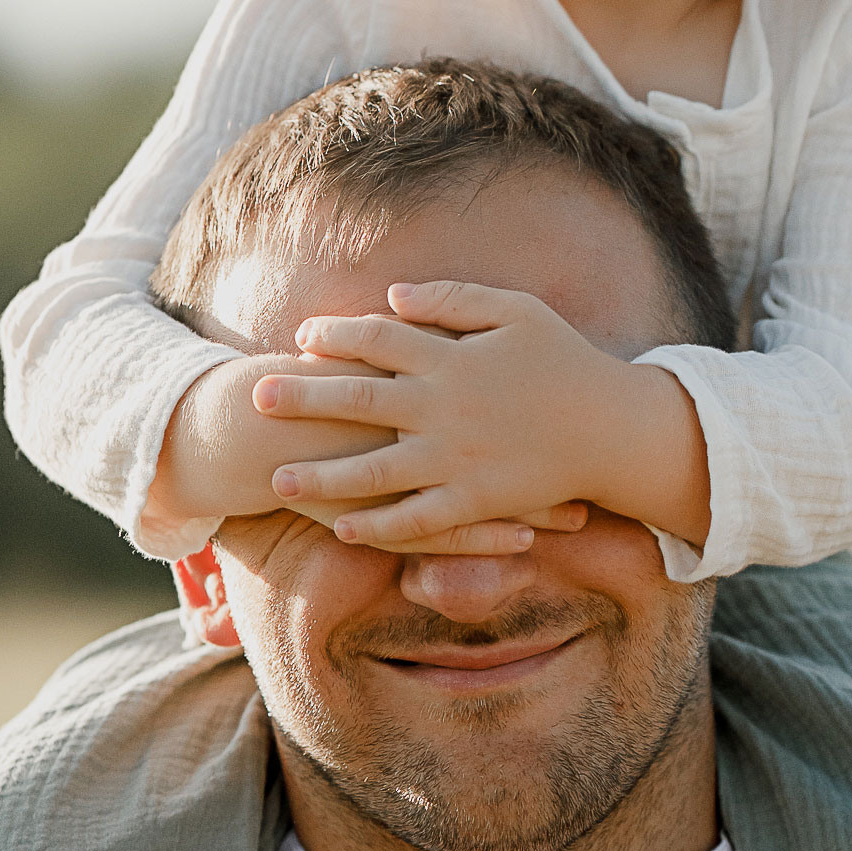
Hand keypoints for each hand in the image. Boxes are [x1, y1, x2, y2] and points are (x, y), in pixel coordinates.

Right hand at [152, 350, 554, 557]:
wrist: (252, 427)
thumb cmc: (308, 382)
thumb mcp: (359, 346)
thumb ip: (402, 330)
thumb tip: (434, 310)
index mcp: (423, 380)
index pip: (498, 390)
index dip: (543, 402)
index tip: (582, 410)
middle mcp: (426, 429)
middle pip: (506, 442)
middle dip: (553, 455)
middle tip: (598, 462)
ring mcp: (410, 476)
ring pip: (485, 494)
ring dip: (532, 505)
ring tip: (577, 514)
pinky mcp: (392, 512)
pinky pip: (450, 531)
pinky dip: (487, 538)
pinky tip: (522, 540)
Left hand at [267, 282, 705, 549]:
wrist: (613, 428)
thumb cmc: (567, 361)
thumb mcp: (517, 310)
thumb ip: (452, 300)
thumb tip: (391, 296)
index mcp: (453, 357)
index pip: (379, 340)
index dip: (337, 336)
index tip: (302, 337)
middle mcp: (446, 408)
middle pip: (360, 400)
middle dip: (306, 398)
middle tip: (257, 398)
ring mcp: (457, 459)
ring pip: (374, 470)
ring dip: (323, 474)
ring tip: (278, 478)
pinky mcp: (475, 501)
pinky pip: (416, 519)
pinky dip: (377, 525)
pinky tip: (341, 527)